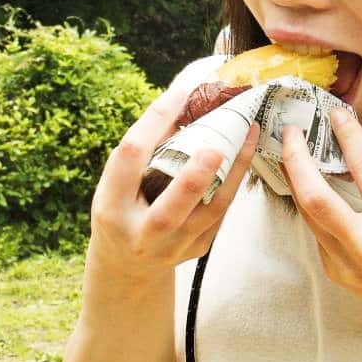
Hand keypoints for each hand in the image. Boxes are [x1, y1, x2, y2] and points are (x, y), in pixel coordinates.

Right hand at [88, 83, 259, 283]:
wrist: (127, 267)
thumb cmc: (121, 211)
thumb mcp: (116, 184)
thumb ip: (143, 152)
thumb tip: (181, 104)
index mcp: (111, 207)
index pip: (130, 158)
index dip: (154, 123)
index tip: (179, 93)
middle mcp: (141, 234)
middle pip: (169, 210)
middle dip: (193, 178)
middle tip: (215, 146)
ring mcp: (172, 247)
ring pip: (211, 211)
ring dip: (234, 170)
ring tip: (249, 135)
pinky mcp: (197, 250)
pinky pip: (220, 213)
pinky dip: (233, 182)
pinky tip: (244, 155)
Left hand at [281, 108, 361, 324]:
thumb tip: (353, 142)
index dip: (346, 136)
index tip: (334, 114)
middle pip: (316, 198)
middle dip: (296, 159)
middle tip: (291, 132)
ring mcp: (346, 263)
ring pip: (306, 213)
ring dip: (295, 178)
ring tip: (291, 152)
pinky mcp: (333, 272)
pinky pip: (315, 229)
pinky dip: (311, 204)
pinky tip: (309, 186)